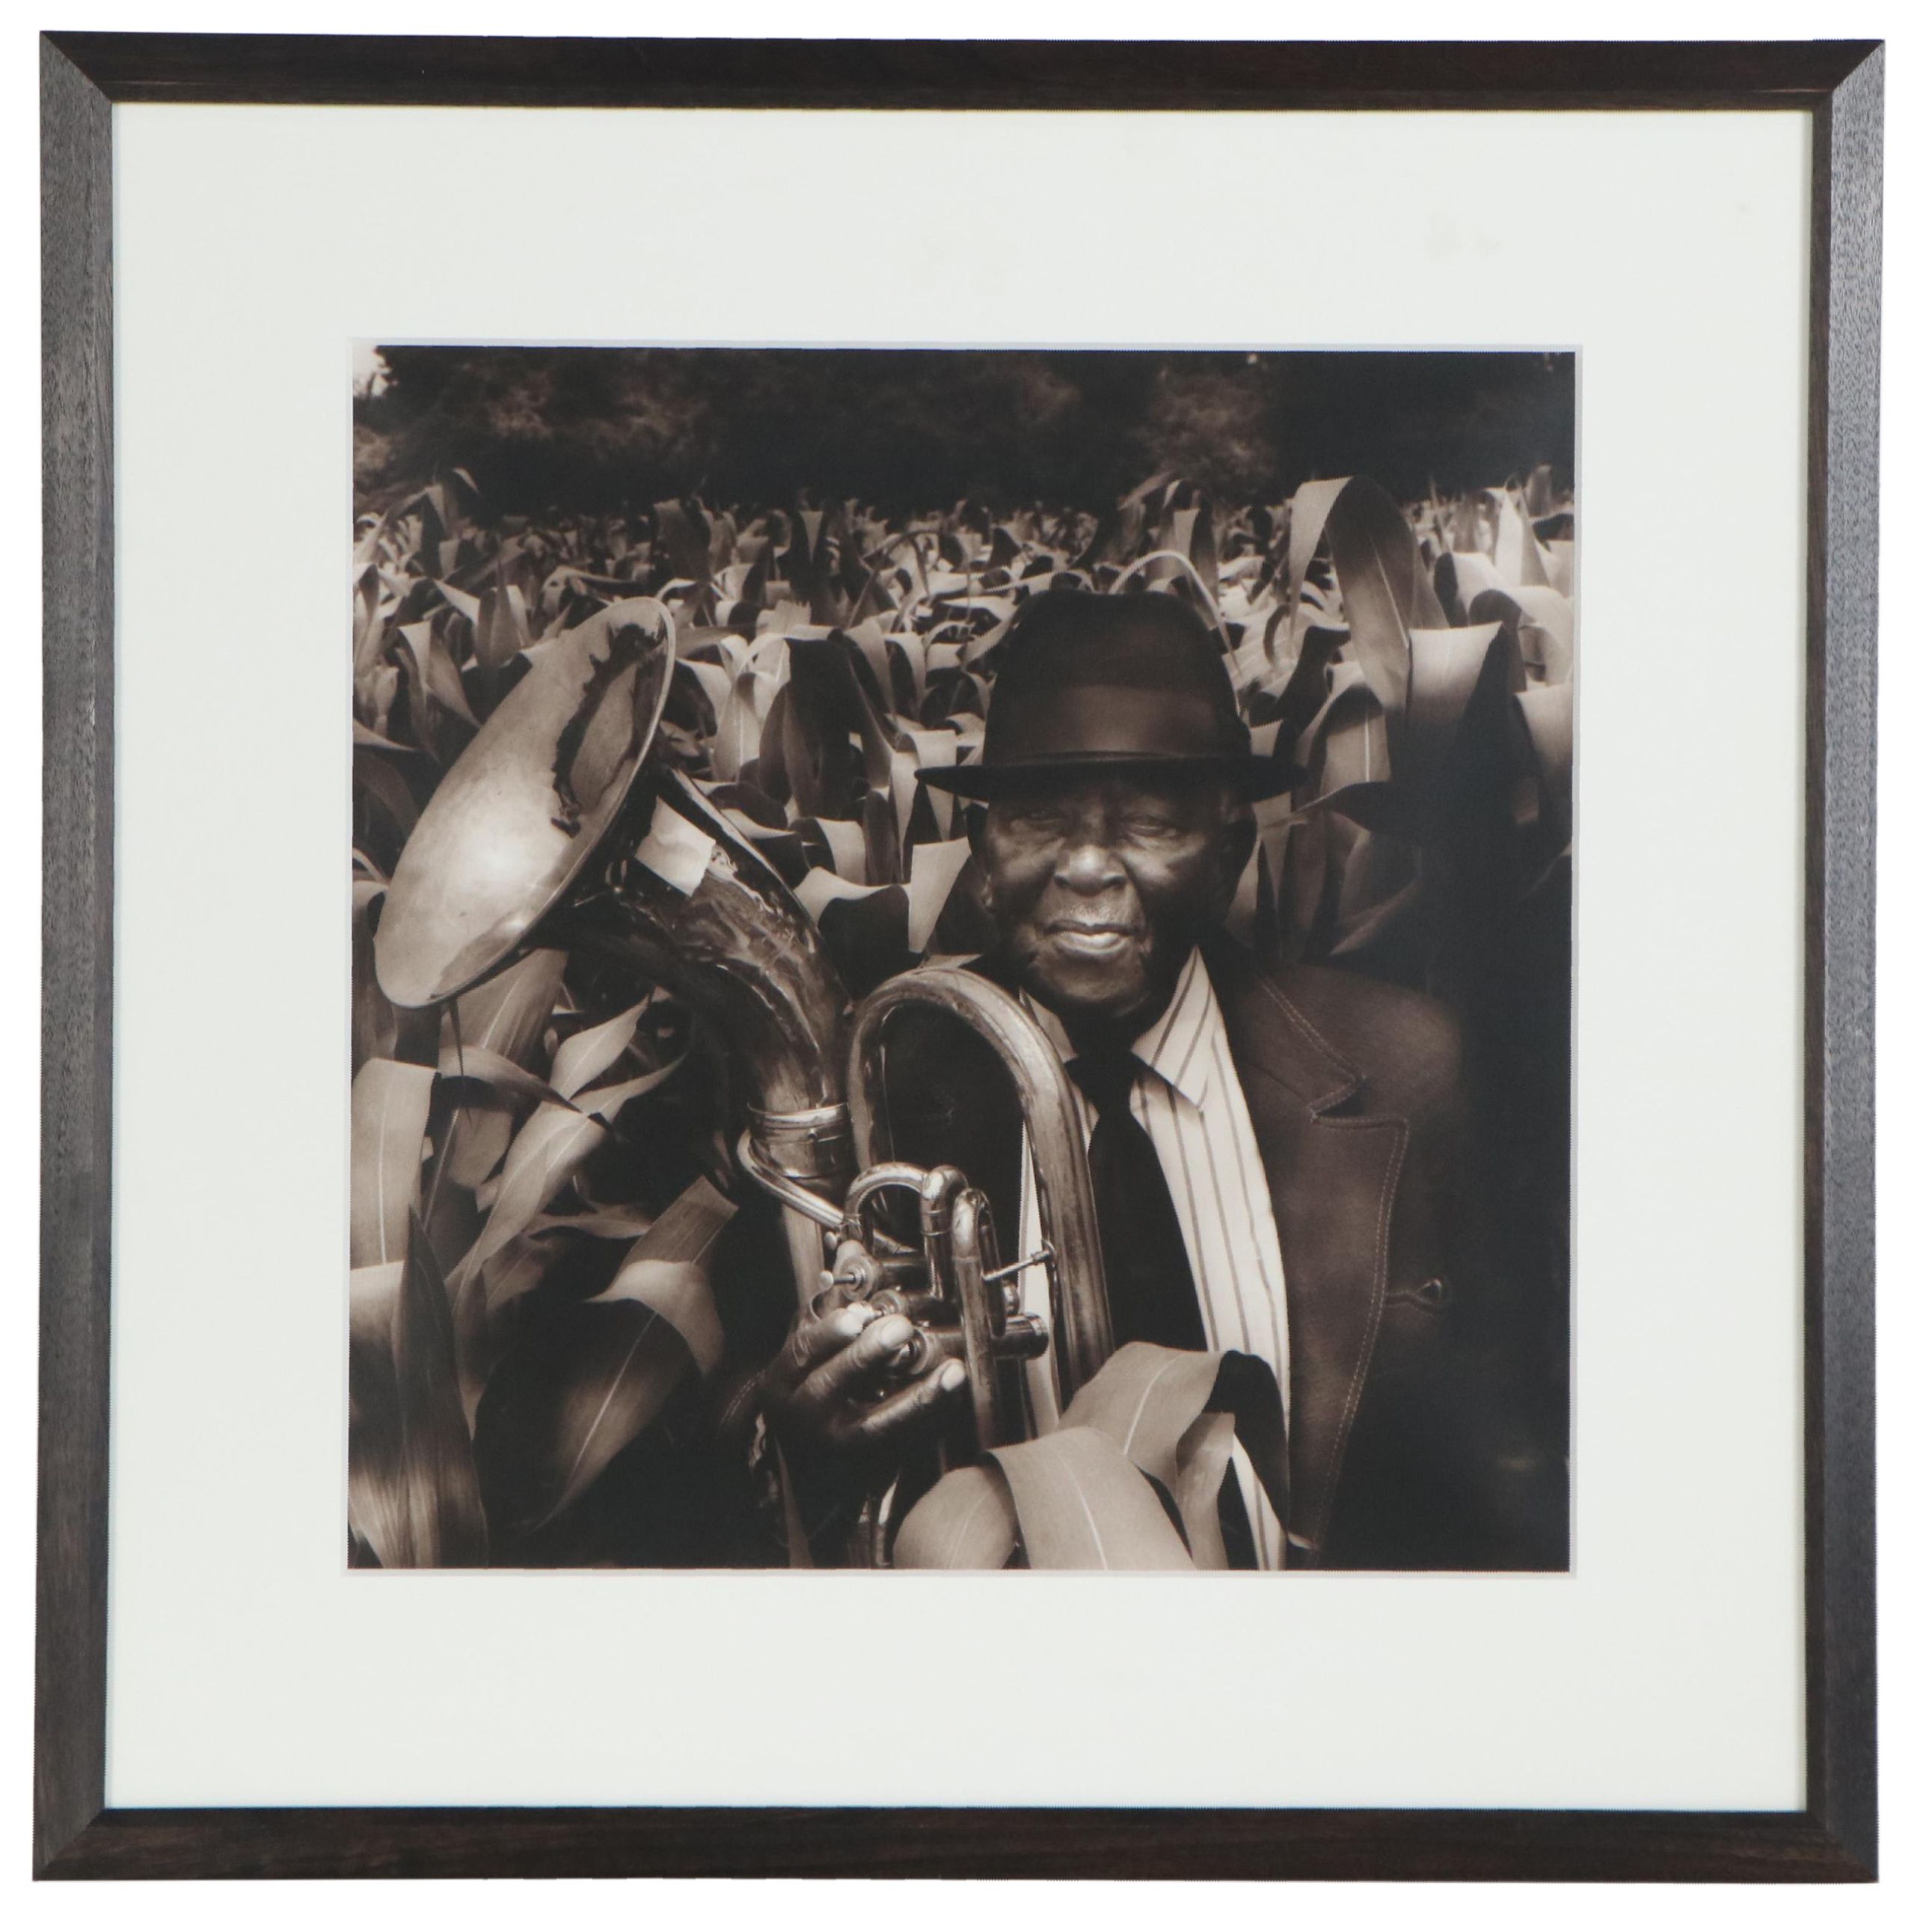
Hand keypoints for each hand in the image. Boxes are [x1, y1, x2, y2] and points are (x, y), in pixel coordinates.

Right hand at [759, 1296, 966, 1464]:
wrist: (804, 1459)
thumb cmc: (808, 1385)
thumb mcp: (811, 1342)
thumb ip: (832, 1299)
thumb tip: (851, 1248)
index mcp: (786, 1378)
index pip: (803, 1352)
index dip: (829, 1332)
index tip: (856, 1314)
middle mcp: (805, 1413)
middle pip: (830, 1383)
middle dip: (865, 1355)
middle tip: (899, 1327)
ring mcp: (836, 1440)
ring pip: (872, 1422)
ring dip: (914, 1395)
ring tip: (947, 1370)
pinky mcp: (867, 1457)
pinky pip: (901, 1436)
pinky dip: (927, 1411)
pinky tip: (950, 1388)